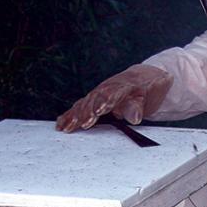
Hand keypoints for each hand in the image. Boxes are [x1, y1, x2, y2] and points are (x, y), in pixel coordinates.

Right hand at [56, 64, 172, 131]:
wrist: (141, 78)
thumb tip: (135, 117)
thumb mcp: (146, 96)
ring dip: (74, 116)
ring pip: (83, 104)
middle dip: (87, 112)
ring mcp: (97, 94)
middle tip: (81, 124)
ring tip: (67, 128)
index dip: (104, 102)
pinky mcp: (91, 101)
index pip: (111, 94)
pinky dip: (69, 116)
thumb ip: (138, 106)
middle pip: (93, 100)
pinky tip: (60, 125)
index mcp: (121, 87)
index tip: (98, 111)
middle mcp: (106, 89)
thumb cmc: (145, 89)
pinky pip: (78, 107)